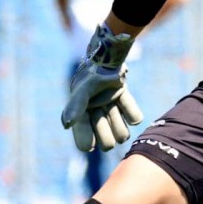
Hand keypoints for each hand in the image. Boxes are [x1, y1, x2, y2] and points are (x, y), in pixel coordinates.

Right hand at [61, 24, 143, 151]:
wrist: (112, 58)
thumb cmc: (94, 75)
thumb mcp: (83, 91)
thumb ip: (75, 107)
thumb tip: (67, 124)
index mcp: (82, 116)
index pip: (85, 141)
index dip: (87, 142)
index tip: (90, 145)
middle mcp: (97, 116)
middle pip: (107, 142)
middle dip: (106, 134)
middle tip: (102, 117)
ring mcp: (111, 109)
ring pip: (122, 134)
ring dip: (119, 125)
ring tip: (113, 108)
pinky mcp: (124, 101)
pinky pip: (135, 118)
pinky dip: (132, 111)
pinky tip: (123, 100)